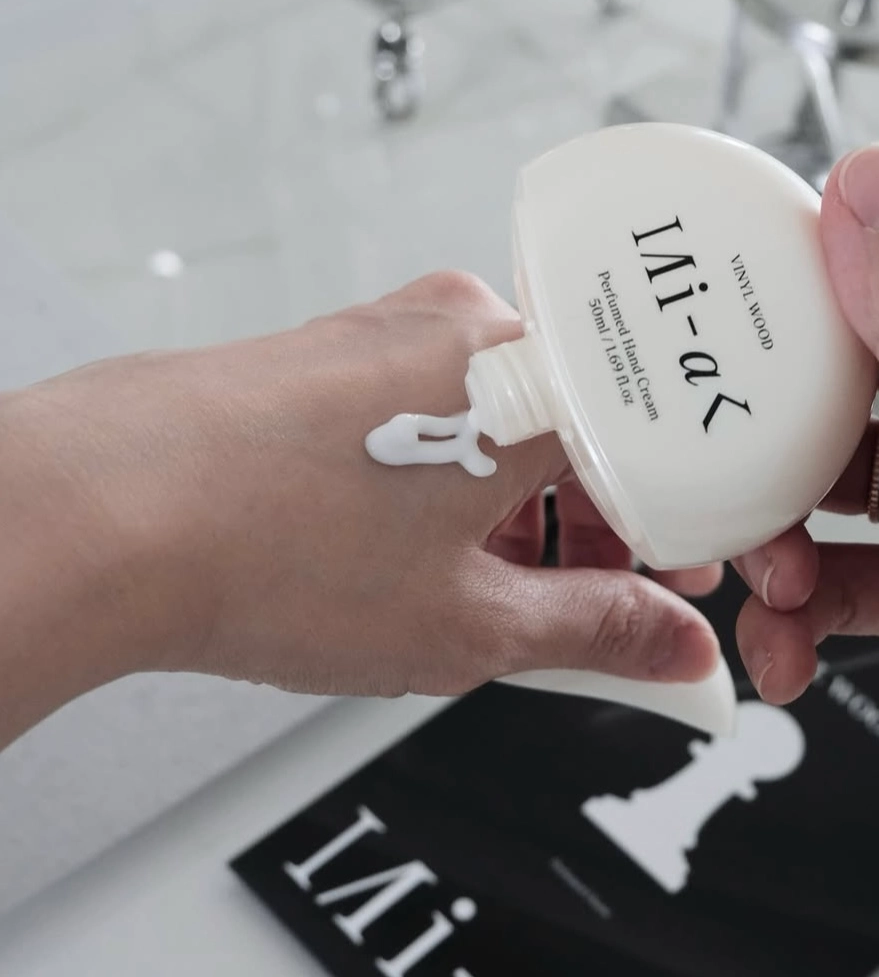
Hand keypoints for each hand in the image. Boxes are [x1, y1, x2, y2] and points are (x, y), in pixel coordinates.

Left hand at [0, 272, 719, 749]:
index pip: (660, 458)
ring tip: (482, 599)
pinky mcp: (337, 347)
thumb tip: (668, 646)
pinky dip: (455, 484)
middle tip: (589, 616)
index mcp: (534, 383)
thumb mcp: (468, 625)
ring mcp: (395, 330)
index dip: (681, 543)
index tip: (675, 595)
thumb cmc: (265, 548)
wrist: (99, 512)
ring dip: (523, 512)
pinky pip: (438, 413)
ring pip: (508, 424)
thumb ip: (597, 633)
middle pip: (586, 436)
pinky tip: (416, 552)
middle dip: (599, 536)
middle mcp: (470, 330)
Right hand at [734, 144, 878, 932]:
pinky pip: (855, 585)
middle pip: (850, 390)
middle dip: (773, 444)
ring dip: (783, 544)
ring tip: (772, 590)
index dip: (798, 295)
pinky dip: (809, 618)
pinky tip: (793, 651)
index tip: (711, 322)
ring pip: (838, 496)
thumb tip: (863, 181)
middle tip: (725, 481)